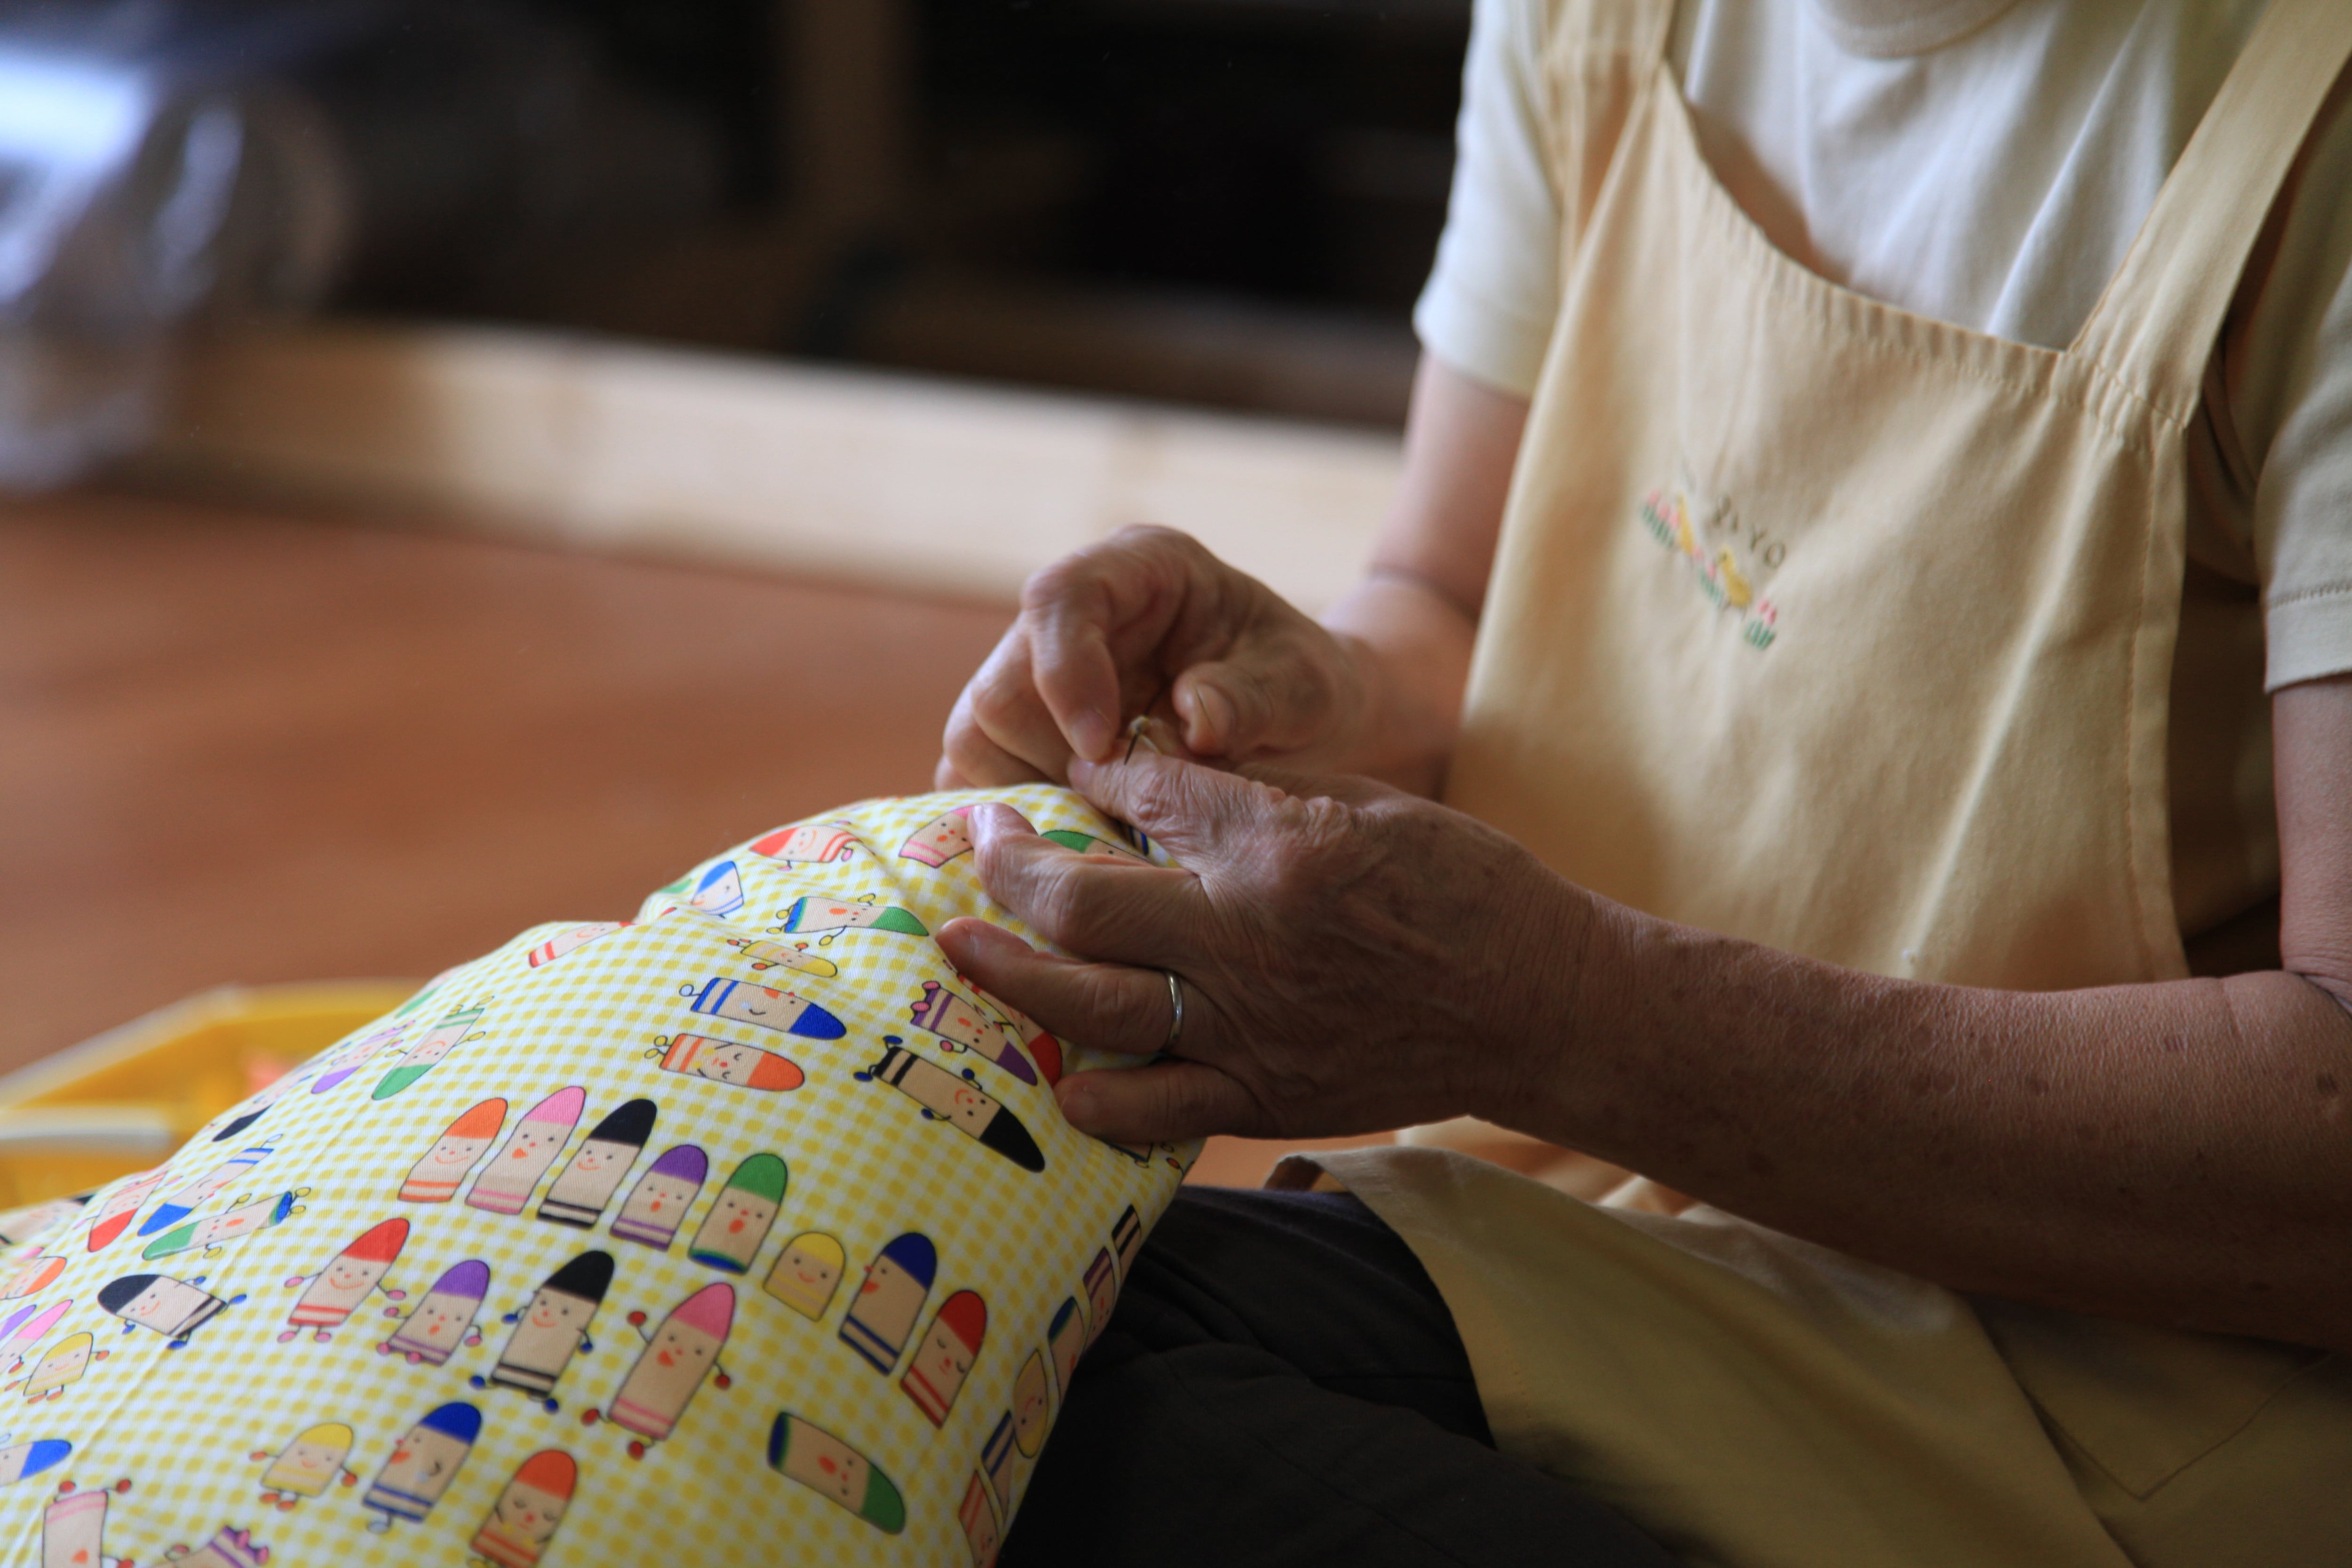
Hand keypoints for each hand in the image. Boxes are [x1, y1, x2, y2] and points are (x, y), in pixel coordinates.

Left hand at [932, 752, 1586, 1143]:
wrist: (1540, 1003)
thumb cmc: (1465, 888)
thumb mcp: (1368, 803)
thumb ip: (1259, 792)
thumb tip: (1159, 772)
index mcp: (1283, 850)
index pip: (1146, 796)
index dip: (1094, 775)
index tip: (1068, 773)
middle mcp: (1249, 941)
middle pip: (1081, 902)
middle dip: (1010, 864)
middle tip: (981, 838)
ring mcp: (1251, 1030)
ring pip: (1089, 1006)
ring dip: (1010, 971)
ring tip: (959, 944)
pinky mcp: (1265, 1097)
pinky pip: (1150, 1110)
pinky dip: (1090, 1094)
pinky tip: (1052, 1069)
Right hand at [936, 525, 1370, 787]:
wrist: (1300, 719)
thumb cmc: (1303, 686)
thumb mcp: (1305, 684)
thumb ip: (1256, 696)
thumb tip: (1196, 722)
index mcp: (1138, 570)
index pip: (1059, 598)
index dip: (1065, 672)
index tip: (1104, 746)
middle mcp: (1072, 617)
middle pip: (1001, 685)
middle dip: (1052, 758)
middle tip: (1122, 805)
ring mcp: (1039, 677)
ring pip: (978, 740)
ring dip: (1034, 797)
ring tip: (1111, 822)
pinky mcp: (1028, 735)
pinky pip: (983, 780)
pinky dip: (1020, 818)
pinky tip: (1080, 837)